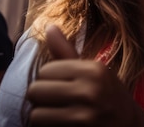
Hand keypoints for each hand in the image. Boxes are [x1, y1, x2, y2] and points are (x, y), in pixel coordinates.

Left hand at [27, 25, 143, 125]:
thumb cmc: (108, 97)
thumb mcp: (94, 73)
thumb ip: (67, 53)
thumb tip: (48, 26)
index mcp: (94, 69)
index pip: (45, 70)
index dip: (50, 81)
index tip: (64, 88)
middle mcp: (90, 89)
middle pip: (36, 90)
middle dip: (42, 100)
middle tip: (59, 105)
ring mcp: (85, 114)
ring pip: (35, 114)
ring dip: (43, 118)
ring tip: (59, 117)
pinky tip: (62, 126)